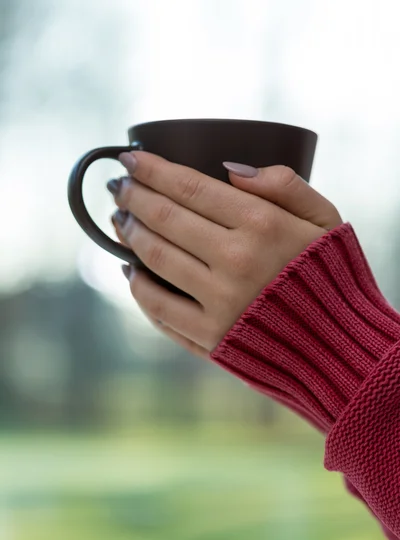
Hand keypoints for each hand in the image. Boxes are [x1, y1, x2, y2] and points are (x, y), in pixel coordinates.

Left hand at [109, 152, 341, 357]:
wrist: (340, 346)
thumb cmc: (331, 276)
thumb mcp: (326, 219)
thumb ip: (285, 184)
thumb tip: (230, 169)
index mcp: (263, 225)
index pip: (191, 187)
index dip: (153, 169)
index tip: (130, 157)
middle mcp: (236, 261)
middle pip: (165, 219)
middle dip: (133, 196)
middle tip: (118, 186)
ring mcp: (220, 302)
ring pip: (154, 259)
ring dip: (129, 235)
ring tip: (120, 220)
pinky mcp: (211, 338)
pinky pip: (159, 308)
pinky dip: (137, 287)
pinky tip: (129, 271)